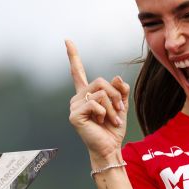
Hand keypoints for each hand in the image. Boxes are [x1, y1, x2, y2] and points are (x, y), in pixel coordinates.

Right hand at [65, 39, 130, 165]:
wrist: (110, 147)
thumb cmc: (114, 128)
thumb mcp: (120, 106)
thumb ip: (120, 90)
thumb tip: (116, 77)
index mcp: (87, 94)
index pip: (77, 72)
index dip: (73, 56)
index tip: (67, 40)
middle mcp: (78, 97)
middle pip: (100, 81)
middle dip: (115, 95)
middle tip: (120, 110)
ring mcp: (74, 106)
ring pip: (100, 93)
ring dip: (112, 107)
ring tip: (112, 120)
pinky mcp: (74, 115)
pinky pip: (95, 104)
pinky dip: (104, 113)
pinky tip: (101, 122)